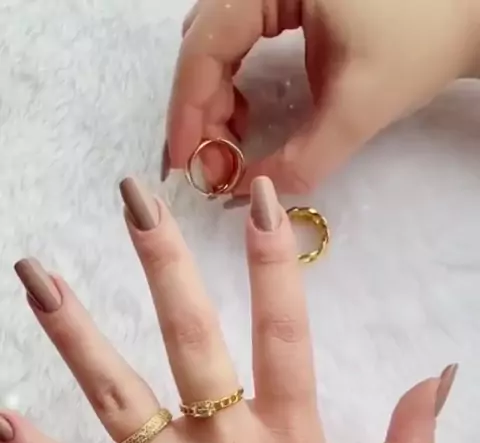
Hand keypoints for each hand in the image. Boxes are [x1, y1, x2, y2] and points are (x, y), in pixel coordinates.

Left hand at [1, 175, 455, 442]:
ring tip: (35, 273)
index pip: (286, 333)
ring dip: (74, 333)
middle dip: (163, 262)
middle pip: (190, 341)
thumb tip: (442, 374)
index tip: (259, 198)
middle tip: (133, 197)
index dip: (275, 261)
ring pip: (117, 396)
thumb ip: (412, 440)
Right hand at [165, 0, 478, 192]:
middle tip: (209, 163)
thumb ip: (302, 160)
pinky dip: (234, 79)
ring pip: (215, 39)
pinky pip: (236, 34)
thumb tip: (253, 196)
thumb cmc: (424, 42)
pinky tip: (248, 112)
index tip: (186, 164)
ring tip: (232, 142)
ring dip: (215, 96)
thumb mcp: (358, 108)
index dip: (189, 108)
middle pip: (203, 40)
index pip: (206, 44)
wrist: (467, 14)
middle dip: (201, 107)